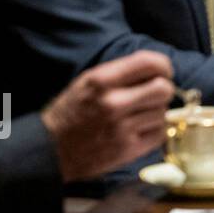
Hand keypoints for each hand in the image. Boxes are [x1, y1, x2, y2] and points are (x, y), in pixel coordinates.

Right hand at [40, 50, 173, 182]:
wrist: (49, 150)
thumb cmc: (71, 112)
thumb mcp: (88, 81)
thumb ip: (121, 72)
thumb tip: (158, 68)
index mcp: (102, 80)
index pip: (150, 62)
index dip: (164, 66)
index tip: (164, 72)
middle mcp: (113, 102)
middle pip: (164, 88)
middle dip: (163, 90)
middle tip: (153, 96)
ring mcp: (122, 128)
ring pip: (163, 112)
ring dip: (155, 113)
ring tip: (137, 116)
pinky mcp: (127, 150)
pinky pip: (160, 134)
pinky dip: (154, 132)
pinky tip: (139, 131)